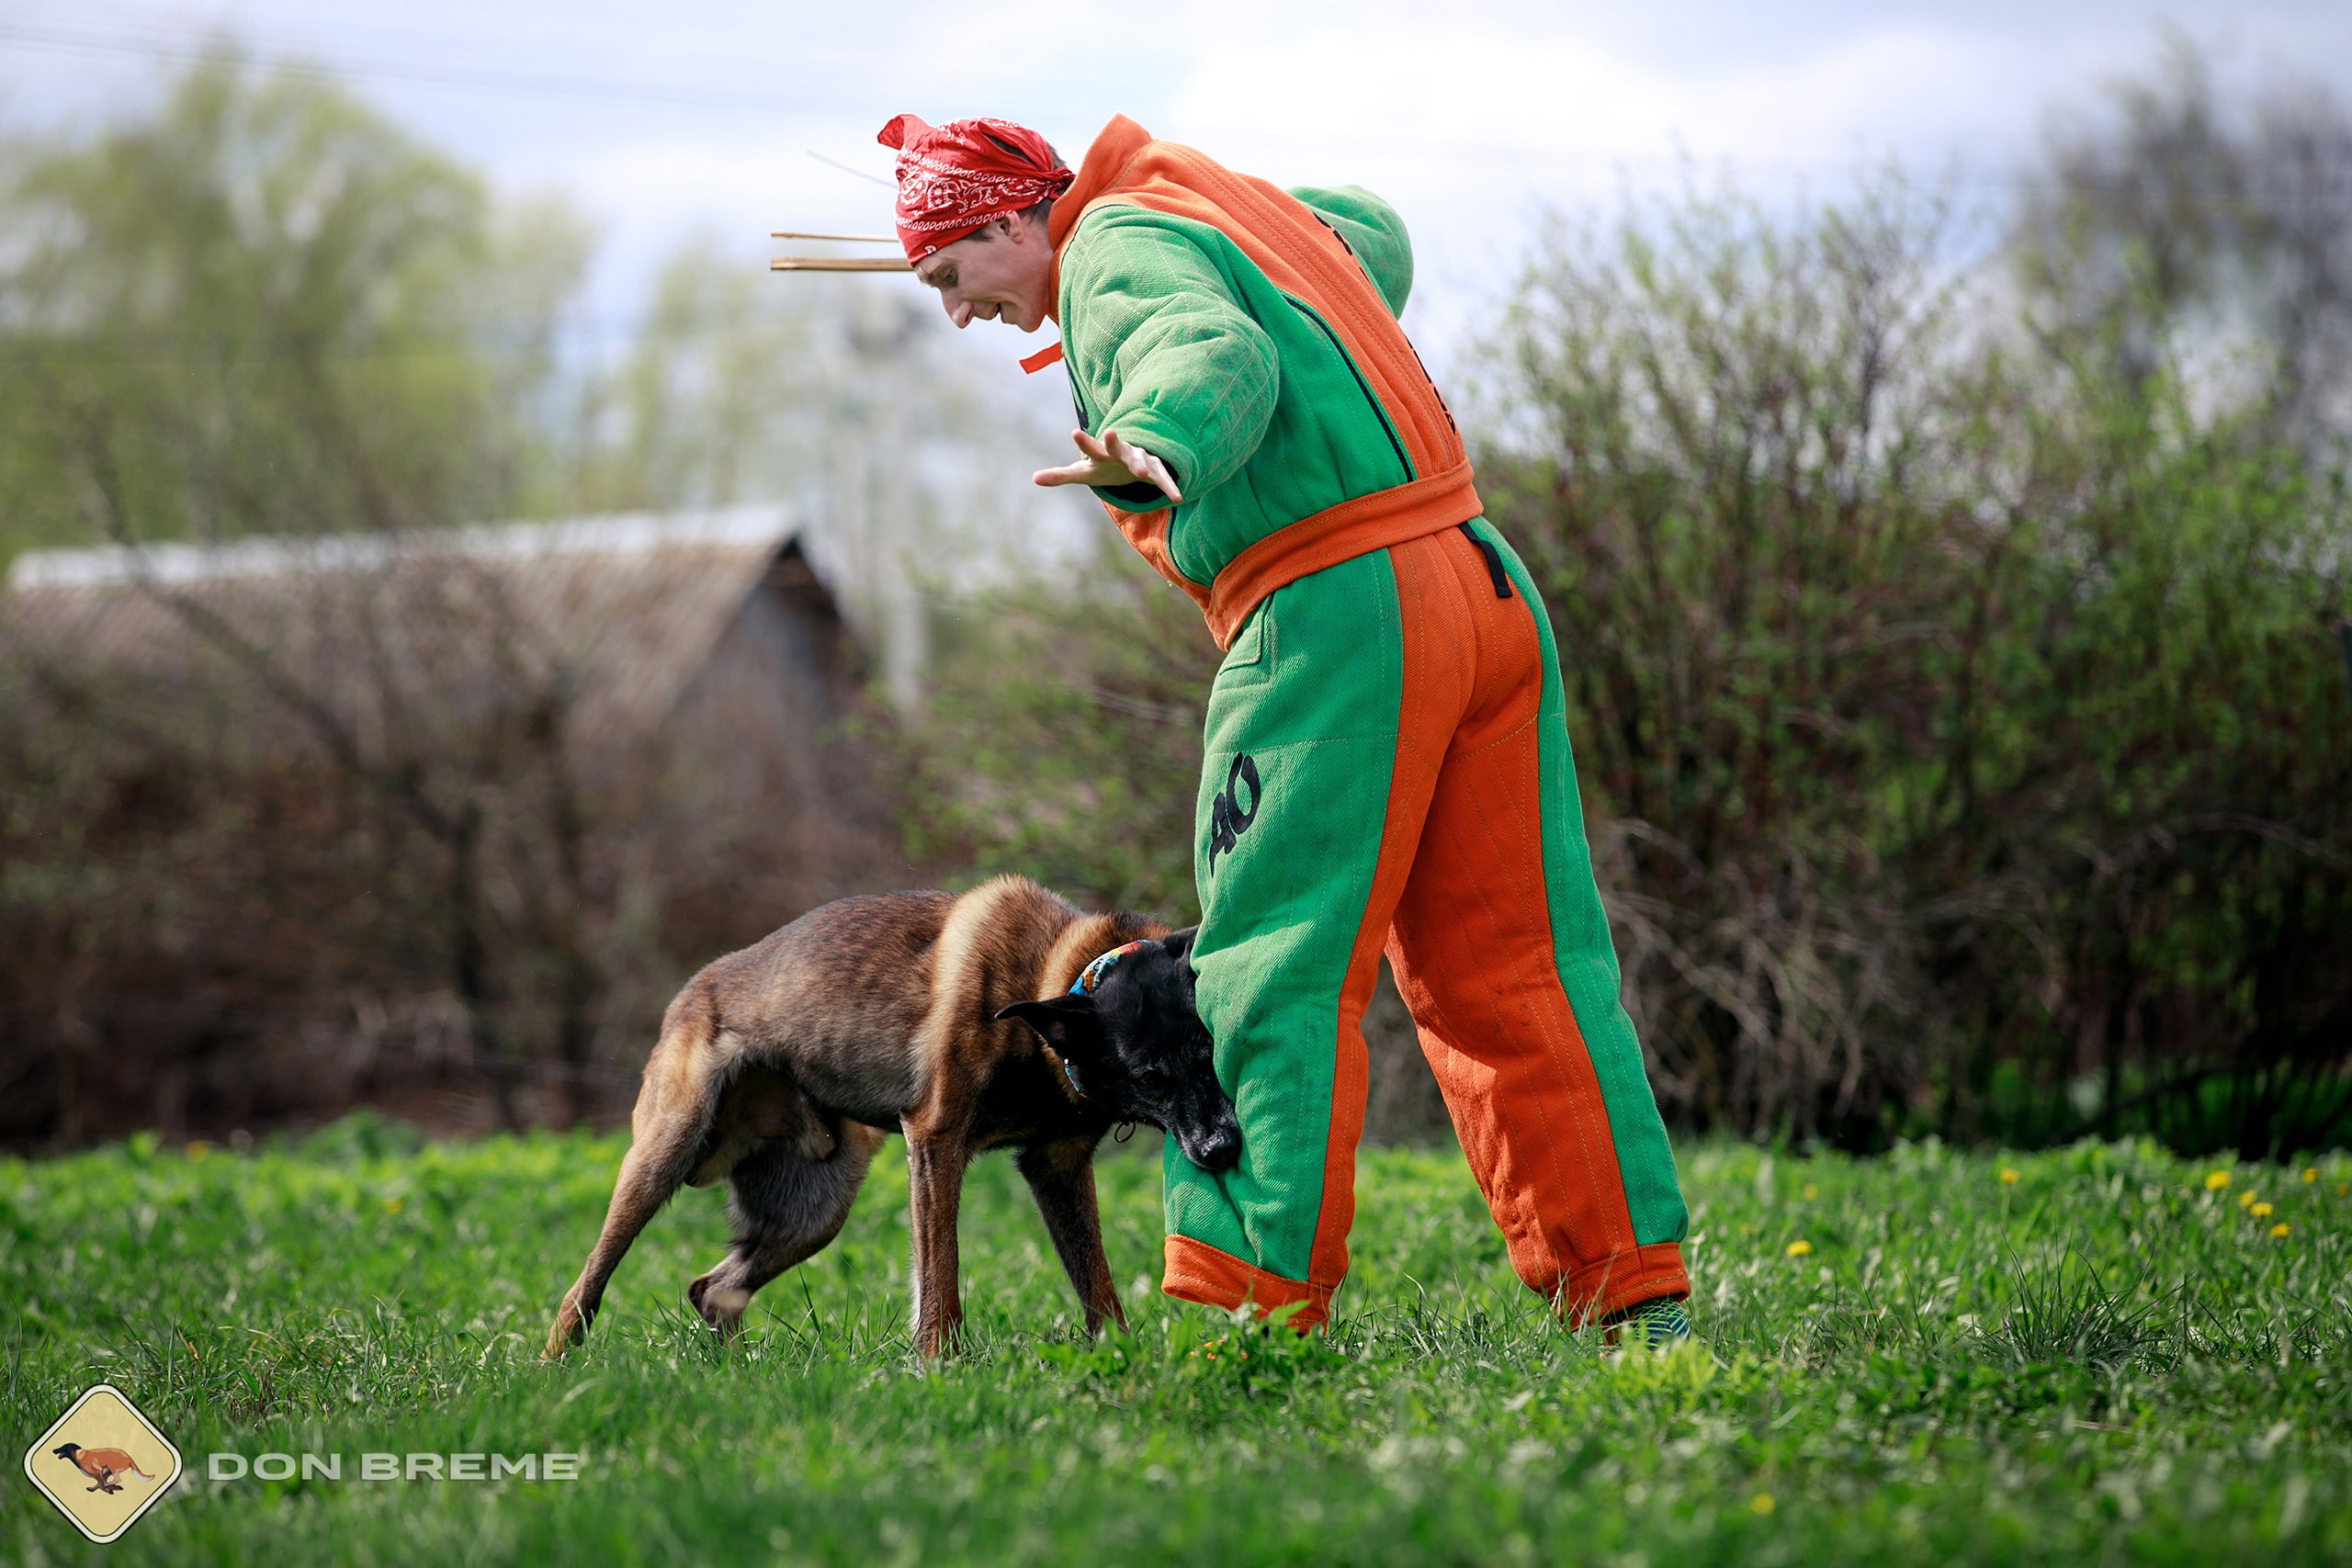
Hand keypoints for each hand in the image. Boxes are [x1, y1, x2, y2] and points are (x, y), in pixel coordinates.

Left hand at [1032, 427, 1182, 503]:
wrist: (1132, 463)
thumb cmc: (1104, 467)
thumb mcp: (1084, 473)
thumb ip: (1061, 475)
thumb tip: (1033, 478)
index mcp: (1102, 454)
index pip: (1090, 447)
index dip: (1083, 442)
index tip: (1074, 432)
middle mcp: (1121, 452)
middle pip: (1117, 447)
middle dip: (1115, 442)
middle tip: (1111, 433)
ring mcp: (1140, 459)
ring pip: (1142, 460)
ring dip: (1141, 465)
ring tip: (1141, 473)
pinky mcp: (1156, 470)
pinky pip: (1163, 478)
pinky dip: (1169, 487)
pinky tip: (1177, 498)